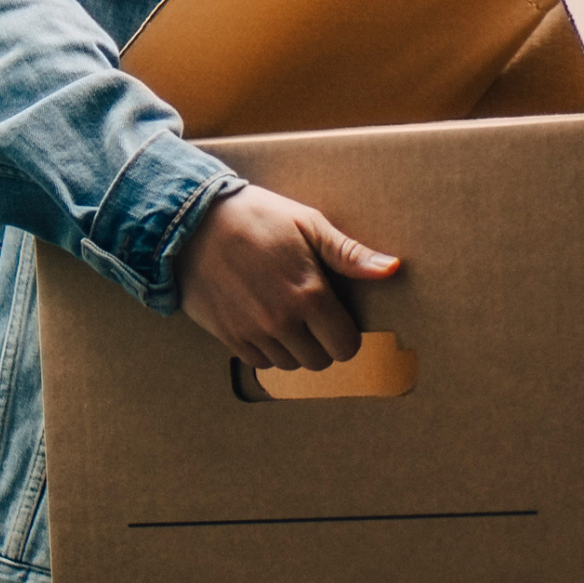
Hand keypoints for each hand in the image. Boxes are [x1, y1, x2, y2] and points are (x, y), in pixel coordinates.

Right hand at [175, 184, 398, 371]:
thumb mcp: (308, 223)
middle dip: (321, 344)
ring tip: (284, 315)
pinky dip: (266, 349)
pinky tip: (261, 320)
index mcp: (309, 295)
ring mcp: (254, 332)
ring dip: (293, 348)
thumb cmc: (256, 217)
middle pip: (320, 362)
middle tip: (311, 317)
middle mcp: (283, 321)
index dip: (346, 334)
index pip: (346, 346)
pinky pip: (260, 363)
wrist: (191, 221)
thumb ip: (349, 253)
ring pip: (290, 366)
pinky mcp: (230, 337)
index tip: (336, 317)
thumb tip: (392, 268)